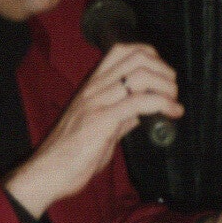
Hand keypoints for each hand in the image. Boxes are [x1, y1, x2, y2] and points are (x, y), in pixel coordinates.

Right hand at [4, 42, 183, 216]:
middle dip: (163, 69)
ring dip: (165, 86)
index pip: (122, 50)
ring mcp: (98, 101)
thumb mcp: (99, 127)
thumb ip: (121, 116)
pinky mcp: (102, 119)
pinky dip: (162, 104)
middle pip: (137, 57)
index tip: (162, 73)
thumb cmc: (70, 153)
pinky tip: (172, 112)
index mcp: (92, 86)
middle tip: (172, 88)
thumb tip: (142, 112)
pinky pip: (138, 102)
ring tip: (173, 100)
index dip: (150, 55)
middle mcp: (95, 88)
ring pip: (140, 75)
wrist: (48, 172)